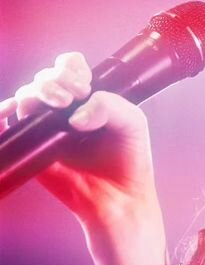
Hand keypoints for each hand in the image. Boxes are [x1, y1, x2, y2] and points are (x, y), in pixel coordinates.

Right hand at [0, 51, 159, 230]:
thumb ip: (110, 105)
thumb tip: (74, 116)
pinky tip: (12, 110)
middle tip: (75, 96)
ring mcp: (45, 128)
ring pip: (26, 95)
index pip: (69, 66)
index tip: (85, 86)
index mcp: (88, 97)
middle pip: (45, 77)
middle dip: (57, 79)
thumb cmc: (128, 160)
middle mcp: (64, 109)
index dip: (72, 68)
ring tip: (61, 105)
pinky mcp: (30, 149)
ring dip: (38, 92)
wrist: (119, 198)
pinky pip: (4, 124)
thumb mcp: (132, 122)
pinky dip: (1, 113)